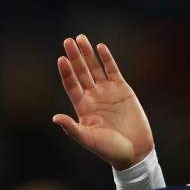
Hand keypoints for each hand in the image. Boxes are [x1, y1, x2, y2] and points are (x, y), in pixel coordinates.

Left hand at [53, 34, 153, 169]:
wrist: (134, 151)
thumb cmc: (109, 150)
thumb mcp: (88, 139)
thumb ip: (72, 128)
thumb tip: (55, 117)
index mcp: (82, 107)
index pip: (71, 85)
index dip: (66, 72)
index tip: (61, 59)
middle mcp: (93, 97)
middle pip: (81, 72)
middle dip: (75, 57)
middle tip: (68, 41)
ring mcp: (107, 92)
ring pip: (95, 68)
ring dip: (88, 54)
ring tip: (81, 38)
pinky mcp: (123, 90)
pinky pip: (113, 71)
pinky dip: (107, 59)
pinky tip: (100, 47)